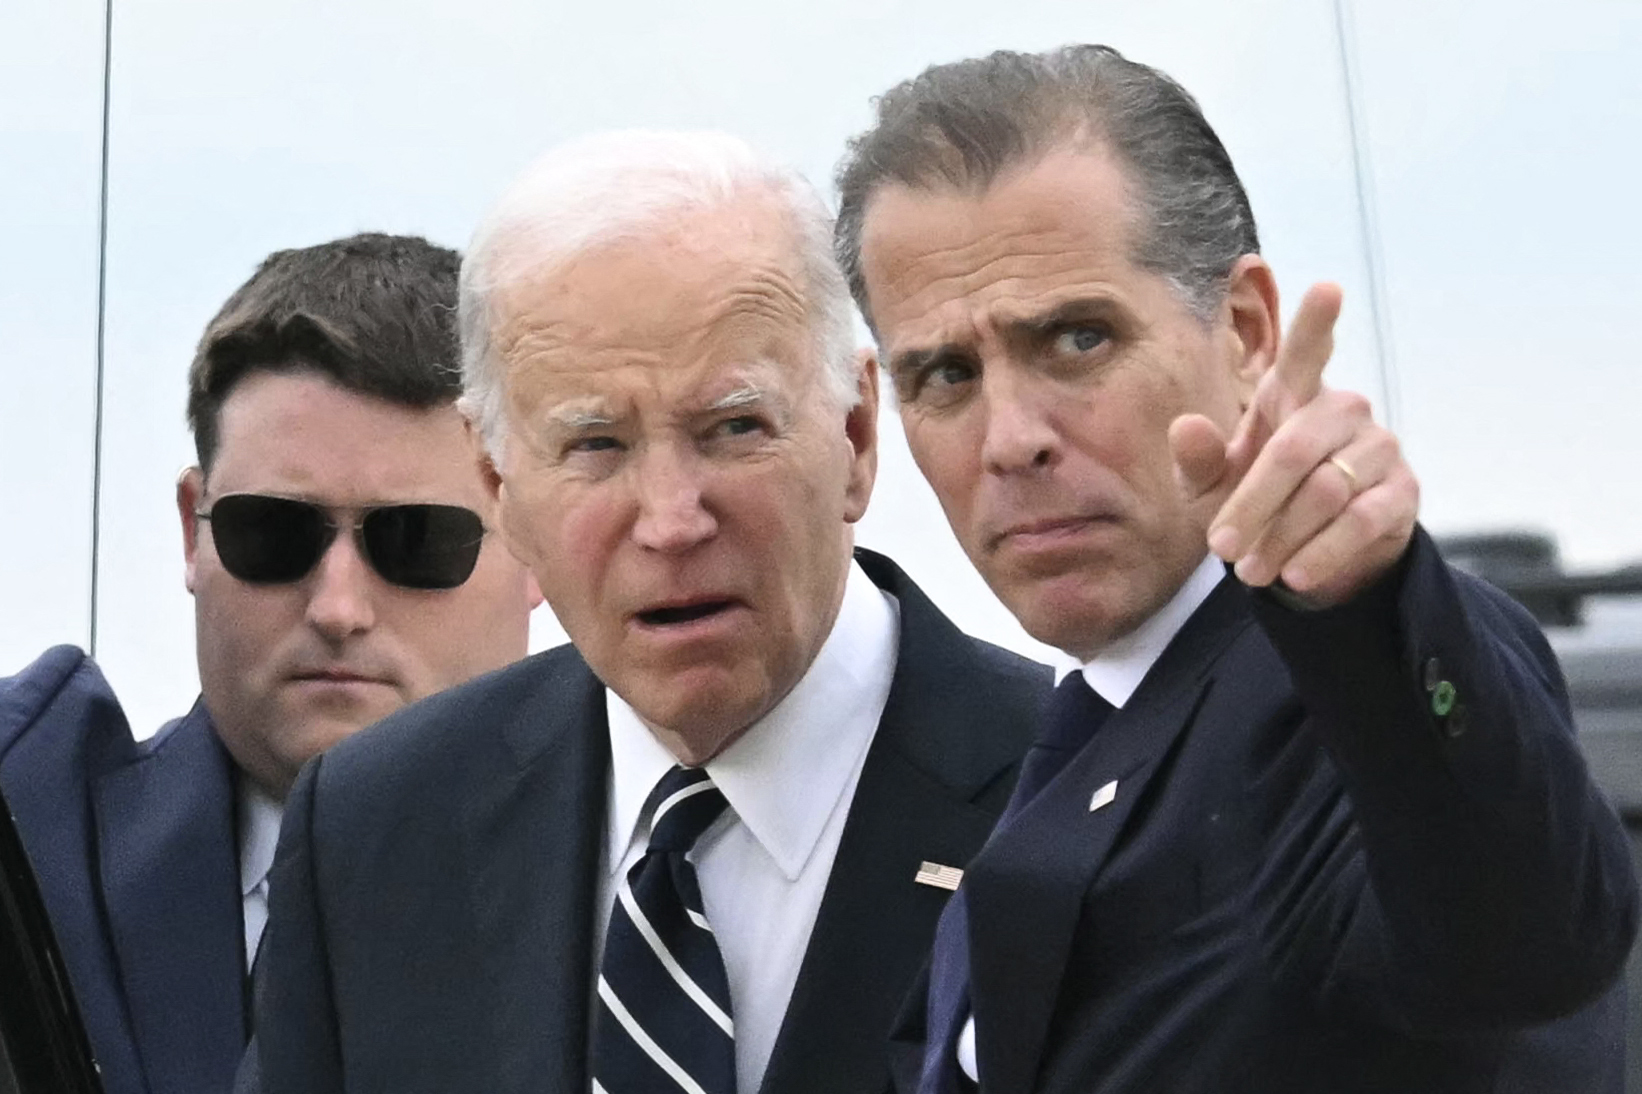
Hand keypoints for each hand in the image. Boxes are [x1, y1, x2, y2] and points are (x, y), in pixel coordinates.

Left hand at [1169, 283, 1417, 607]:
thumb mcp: (1215, 486)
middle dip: (1251, 506)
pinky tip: (1295, 575)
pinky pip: (1360, 521)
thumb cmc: (1257, 500)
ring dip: (1281, 538)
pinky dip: (1320, 553)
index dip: (1317, 322)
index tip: (1328, 288)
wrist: (1311, 552)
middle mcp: (1342, 410)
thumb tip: (1184, 427)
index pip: (1307, 352)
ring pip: (1325, 491)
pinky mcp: (1402, 491)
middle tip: (1220, 550)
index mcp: (1293, 394)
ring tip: (1251, 572)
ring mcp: (1378, 448)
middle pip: (1293, 452)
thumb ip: (1198, 460)